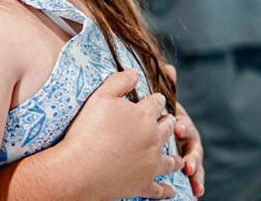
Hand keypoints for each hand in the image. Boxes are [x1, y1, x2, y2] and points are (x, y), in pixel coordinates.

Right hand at [65, 69, 182, 199]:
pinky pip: (161, 190)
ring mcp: (152, 164)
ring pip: (171, 160)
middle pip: (168, 128)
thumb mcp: (100, 97)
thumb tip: (135, 71)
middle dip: (169, 123)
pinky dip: (167, 191)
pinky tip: (170, 191)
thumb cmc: (88, 130)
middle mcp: (154, 139)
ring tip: (178, 158)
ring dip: (176, 158)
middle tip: (170, 122)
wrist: (81, 168)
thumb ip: (119, 81)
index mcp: (144, 116)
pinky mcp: (145, 184)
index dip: (157, 99)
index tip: (158, 98)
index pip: (157, 103)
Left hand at [165, 65, 204, 197]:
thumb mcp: (157, 98)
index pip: (184, 123)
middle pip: (193, 145)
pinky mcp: (182, 163)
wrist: (149, 120)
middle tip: (187, 163)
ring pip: (194, 160)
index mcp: (179, 119)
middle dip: (192, 154)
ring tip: (193, 180)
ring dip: (196, 170)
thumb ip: (163, 84)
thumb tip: (169, 67)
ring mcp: (186, 149)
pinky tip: (196, 192)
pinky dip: (196, 182)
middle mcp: (186, 135)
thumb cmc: (153, 110)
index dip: (182, 125)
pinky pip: (192, 174)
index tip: (176, 127)